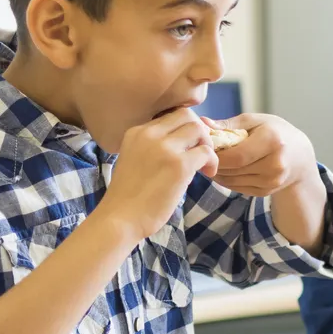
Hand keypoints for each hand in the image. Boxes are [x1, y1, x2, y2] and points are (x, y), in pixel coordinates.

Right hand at [105, 108, 216, 239]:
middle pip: (187, 116)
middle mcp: (150, 134)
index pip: (171, 115)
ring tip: (203, 164)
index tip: (188, 146)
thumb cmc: (128, 196)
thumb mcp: (134, 158)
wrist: (120, 218)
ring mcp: (165, 148)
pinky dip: (212, 161)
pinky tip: (207, 173)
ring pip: (199, 129)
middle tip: (199, 153)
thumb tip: (181, 143)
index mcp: (137, 131)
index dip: (185, 128)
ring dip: (207, 145)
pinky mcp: (179, 165)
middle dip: (199, 133)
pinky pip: (207, 152)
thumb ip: (152, 146)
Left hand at [207, 114, 317, 196]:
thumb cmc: (276, 133)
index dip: (217, 155)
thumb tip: (202, 123)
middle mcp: (276, 164)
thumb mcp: (257, 121)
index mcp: (273, 141)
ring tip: (212, 162)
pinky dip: (227, 180)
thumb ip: (230, 124)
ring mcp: (272, 181)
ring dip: (218, 173)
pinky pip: (238, 188)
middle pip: (234, 169)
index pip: (237, 155)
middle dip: (215, 163)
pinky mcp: (267, 192)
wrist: (300, 156)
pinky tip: (224, 171)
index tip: (205, 148)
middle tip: (204, 155)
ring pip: (233, 181)